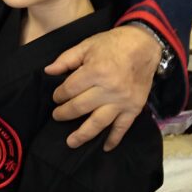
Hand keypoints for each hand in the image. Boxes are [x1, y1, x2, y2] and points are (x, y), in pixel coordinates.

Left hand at [44, 26, 160, 150]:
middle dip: (65, 113)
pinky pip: (123, 127)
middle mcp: (109, 89)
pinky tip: (105, 147)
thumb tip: (48, 71)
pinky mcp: (134, 108)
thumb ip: (66, 59)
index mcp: (96, 72)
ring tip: (71, 142)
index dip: (59, 95)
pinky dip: (114, 139)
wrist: (143, 45)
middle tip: (56, 116)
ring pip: (99, 122)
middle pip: (81, 107)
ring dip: (83, 134)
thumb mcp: (86, 45)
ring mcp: (123, 101)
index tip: (56, 97)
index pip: (70, 89)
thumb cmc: (112, 44)